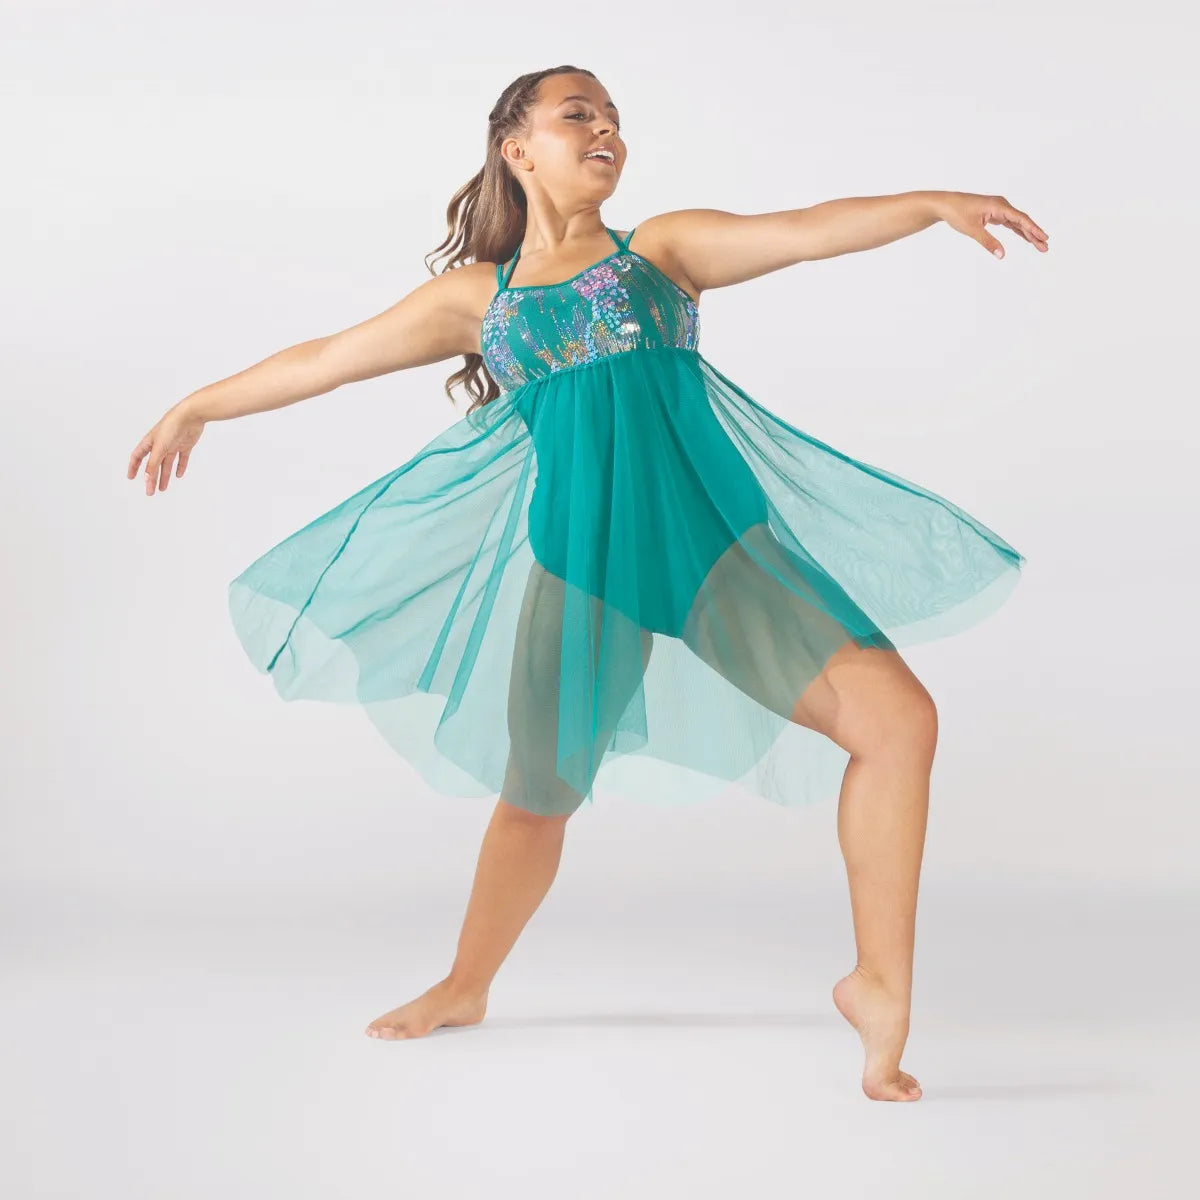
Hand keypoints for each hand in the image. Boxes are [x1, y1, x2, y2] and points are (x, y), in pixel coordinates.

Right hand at [127, 399, 207, 495]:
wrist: (190, 416)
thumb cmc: (171, 427)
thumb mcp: (160, 448)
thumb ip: (153, 465)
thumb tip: (147, 480)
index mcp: (150, 442)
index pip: (138, 456)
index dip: (133, 467)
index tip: (130, 477)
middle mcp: (160, 444)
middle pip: (153, 464)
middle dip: (151, 477)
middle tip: (150, 490)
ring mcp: (173, 444)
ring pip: (167, 463)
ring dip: (164, 476)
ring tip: (163, 488)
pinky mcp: (185, 444)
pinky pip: (182, 458)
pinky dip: (180, 466)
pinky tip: (178, 475)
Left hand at [934, 192, 1048, 258]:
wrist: (945, 204)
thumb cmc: (957, 213)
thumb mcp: (973, 230)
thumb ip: (988, 242)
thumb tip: (1002, 255)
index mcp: (999, 206)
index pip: (1021, 219)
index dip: (1034, 229)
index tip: (1044, 238)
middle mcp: (1001, 205)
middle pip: (1022, 221)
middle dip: (1034, 234)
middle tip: (1045, 247)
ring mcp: (998, 209)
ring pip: (1017, 223)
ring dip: (1027, 234)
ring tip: (1039, 245)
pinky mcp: (993, 214)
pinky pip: (1009, 223)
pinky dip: (1017, 231)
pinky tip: (1025, 238)